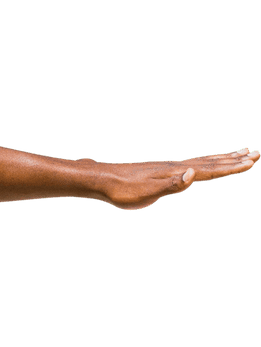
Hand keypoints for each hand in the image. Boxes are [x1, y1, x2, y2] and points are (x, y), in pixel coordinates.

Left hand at [101, 148, 258, 209]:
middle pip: (211, 162)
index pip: (210, 170)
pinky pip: (190, 166)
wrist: (102, 181)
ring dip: (222, 159)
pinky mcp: (161, 172)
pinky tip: (201, 167)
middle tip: (256, 154)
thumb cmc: (122, 191)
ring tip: (238, 154)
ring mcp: (169, 168)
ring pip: (202, 162)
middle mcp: (176, 167)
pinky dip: (204, 164)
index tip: (252, 161)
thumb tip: (193, 173)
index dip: (231, 167)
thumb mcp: (146, 193)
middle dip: (234, 160)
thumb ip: (170, 185)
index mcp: (176, 172)